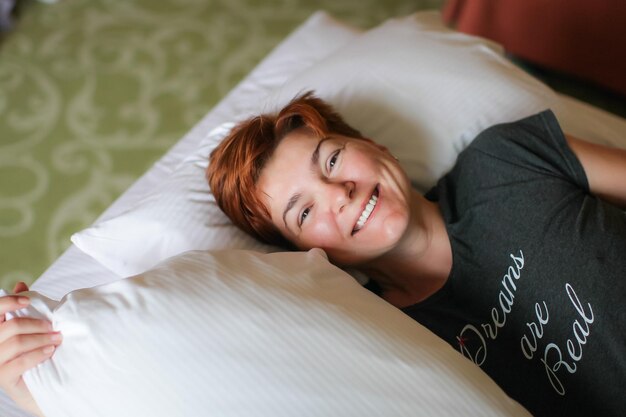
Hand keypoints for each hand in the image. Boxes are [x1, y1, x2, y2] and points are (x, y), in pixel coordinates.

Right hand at [0, 282, 60, 416]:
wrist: (40, 388)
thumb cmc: (34, 354)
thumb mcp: (30, 329)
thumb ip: (24, 309)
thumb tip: (20, 284)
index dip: (8, 302)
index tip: (28, 300)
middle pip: (10, 326)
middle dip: (37, 324)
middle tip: (55, 327)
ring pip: (16, 342)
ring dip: (41, 338)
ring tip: (58, 338)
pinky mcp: (2, 378)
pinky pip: (19, 362)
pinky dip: (37, 354)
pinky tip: (50, 351)